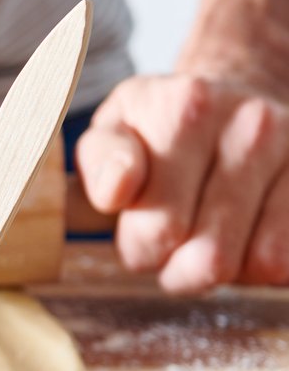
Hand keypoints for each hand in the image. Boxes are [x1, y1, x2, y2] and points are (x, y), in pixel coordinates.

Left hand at [75, 74, 288, 292]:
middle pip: (208, 256)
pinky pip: (285, 261)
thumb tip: (117, 189)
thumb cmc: (160, 131)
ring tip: (207, 236)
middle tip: (170, 241)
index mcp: (184, 106)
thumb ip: (100, 161)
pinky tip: (243, 237)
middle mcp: (249, 121)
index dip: (140, 247)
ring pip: (255, 263)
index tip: (138, 227)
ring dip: (221, 269)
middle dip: (177, 266)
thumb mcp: (113, 132)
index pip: (159, 229)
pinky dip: (259, 266)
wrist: (234, 101)